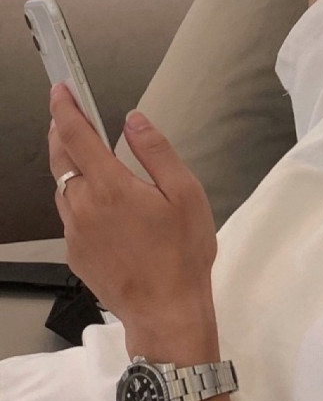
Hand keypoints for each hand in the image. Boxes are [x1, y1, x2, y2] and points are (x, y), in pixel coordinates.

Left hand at [49, 84, 217, 361]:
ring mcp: (75, 233)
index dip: (65, 109)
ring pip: (62, 187)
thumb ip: (156, 151)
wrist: (166, 310)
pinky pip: (69, 214)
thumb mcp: (185, 193)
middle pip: (60, 158)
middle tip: (68, 114)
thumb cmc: (182, 252)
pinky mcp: (75, 253)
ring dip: (68, 164)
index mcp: (111, 187)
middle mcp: (84, 207)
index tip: (60, 90)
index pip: (75, 136)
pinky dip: (76, 195)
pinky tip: (99, 201)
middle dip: (60, 131)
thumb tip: (133, 119)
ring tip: (85, 154)